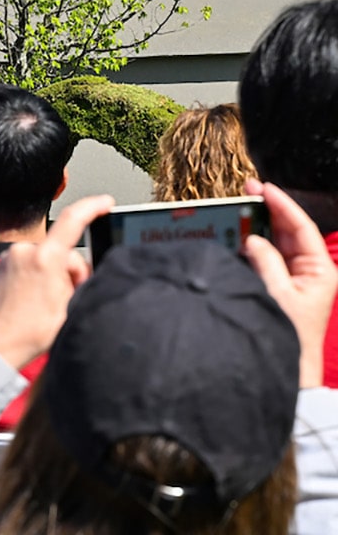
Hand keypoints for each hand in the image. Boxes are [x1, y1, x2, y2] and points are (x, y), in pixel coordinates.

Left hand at [0, 194, 111, 369]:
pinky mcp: (1, 266)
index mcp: (43, 258)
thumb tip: (81, 272)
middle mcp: (23, 251)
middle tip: (69, 299)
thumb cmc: (30, 334)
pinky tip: (34, 300)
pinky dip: (38, 277)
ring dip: (53, 276)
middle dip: (71, 273)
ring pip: (45, 258)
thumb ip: (80, 283)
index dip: (93, 207)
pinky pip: (29, 263)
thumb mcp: (70, 308)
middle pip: (62, 251)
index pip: (73, 220)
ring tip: (48, 305)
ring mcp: (9, 257)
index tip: (106, 202)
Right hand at [241, 179, 337, 388]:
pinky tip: (235, 234)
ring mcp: (291, 278)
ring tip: (238, 208)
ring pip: (273, 243)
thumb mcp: (279, 294)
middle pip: (287, 231)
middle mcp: (307, 271)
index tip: (264, 189)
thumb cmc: (289, 334)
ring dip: (256, 226)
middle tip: (247, 190)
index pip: (301, 228)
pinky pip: (261, 258)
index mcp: (319, 271)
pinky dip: (248, 245)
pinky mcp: (274, 286)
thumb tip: (252, 240)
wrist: (286, 366)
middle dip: (268, 210)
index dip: (283, 205)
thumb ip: (266, 263)